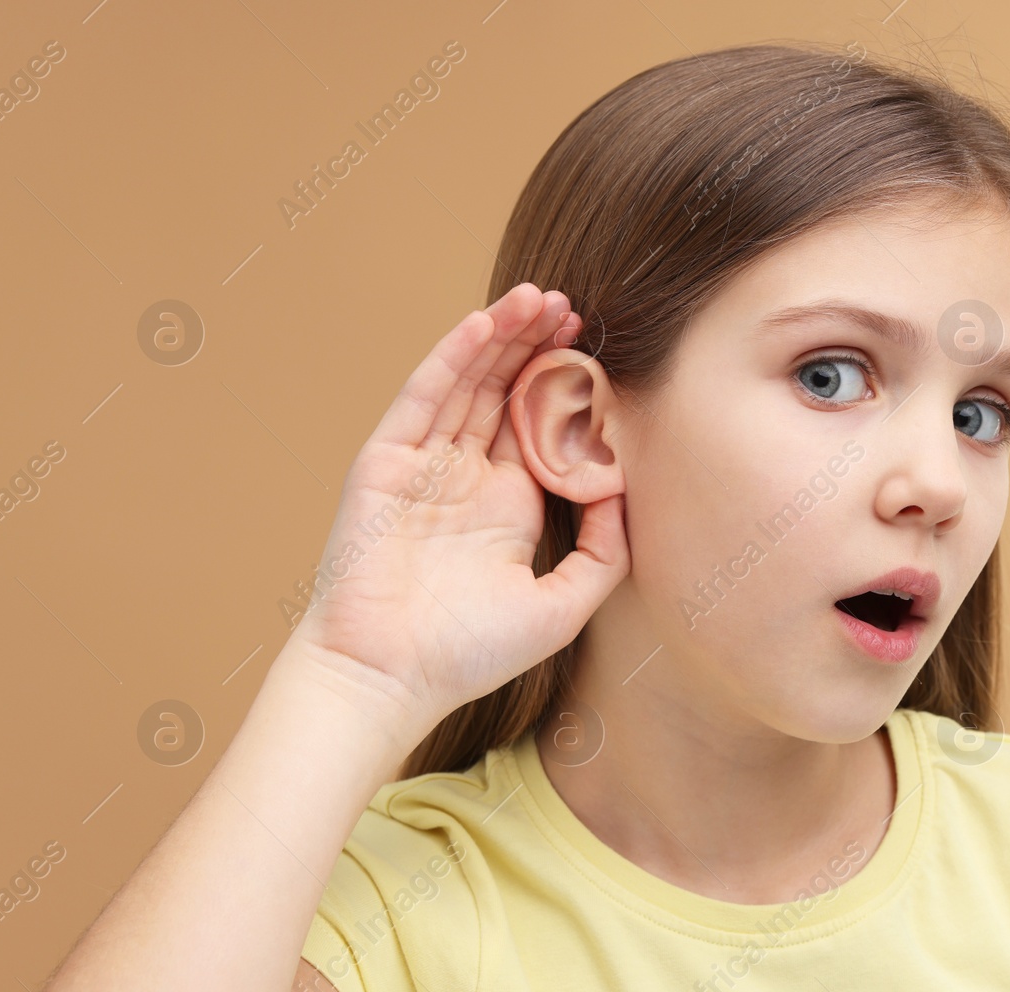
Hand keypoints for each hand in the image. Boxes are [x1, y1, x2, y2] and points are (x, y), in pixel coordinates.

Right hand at [284, 283, 628, 750]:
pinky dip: (451, 358)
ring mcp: (423, 465)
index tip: (600, 347)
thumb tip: (625, 491)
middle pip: (505, 392)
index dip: (566, 386)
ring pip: (468, 383)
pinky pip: (423, 398)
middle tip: (574, 303)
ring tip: (538, 296)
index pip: (540, 427)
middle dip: (538, 346)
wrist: (388, 677)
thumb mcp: (562, 606)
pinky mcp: (384, 462)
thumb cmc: (469, 654)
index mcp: (505, 506)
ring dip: (501, 337)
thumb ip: (604, 553)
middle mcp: (465, 478)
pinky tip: (483, 324)